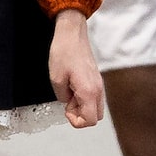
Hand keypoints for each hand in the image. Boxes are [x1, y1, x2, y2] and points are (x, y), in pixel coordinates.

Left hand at [49, 11, 103, 129]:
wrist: (72, 34)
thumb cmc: (64, 52)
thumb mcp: (56, 79)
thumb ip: (62, 97)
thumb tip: (67, 102)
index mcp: (89, 91)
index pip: (90, 120)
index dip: (76, 121)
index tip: (66, 111)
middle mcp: (98, 89)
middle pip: (96, 117)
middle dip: (81, 115)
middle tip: (68, 103)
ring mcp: (99, 83)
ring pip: (96, 107)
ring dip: (83, 107)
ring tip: (70, 94)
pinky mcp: (96, 78)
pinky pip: (94, 97)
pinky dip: (85, 98)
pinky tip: (74, 87)